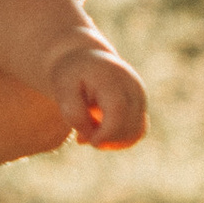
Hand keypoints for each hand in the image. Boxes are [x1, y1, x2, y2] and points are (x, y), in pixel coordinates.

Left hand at [43, 28, 148, 148]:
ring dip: (113, 141)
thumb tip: (90, 136)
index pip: (118, 111)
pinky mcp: (141, 106)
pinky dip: (120, 139)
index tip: (90, 142)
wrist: (83, 60)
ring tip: (90, 132)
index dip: (107, 133)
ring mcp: (140, 95)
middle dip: (107, 139)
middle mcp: (132, 85)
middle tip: (83, 136)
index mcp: (111, 77)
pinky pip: (137, 132)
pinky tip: (101, 132)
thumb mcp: (61, 87)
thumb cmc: (70, 75)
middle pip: (130, 125)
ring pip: (136, 131)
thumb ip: (73, 112)